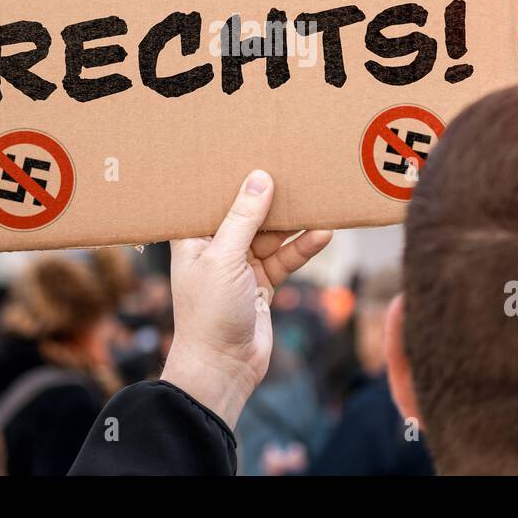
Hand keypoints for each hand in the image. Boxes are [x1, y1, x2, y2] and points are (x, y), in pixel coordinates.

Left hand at [160, 170, 331, 428]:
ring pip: (270, 235)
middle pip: (246, 213)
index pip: (209, 198)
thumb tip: (259, 178)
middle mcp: (215, 248)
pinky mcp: (262, 284)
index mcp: (193, 238)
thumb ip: (243, 218)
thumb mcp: (225, 258)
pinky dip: (303, 248)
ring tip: (317, 198)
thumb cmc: (209, 313)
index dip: (227, 177)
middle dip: (268, 196)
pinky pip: (285, 258)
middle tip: (294, 168)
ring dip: (292, 222)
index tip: (249, 148)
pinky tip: (323, 233)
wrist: (223, 369)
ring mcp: (240, 266)